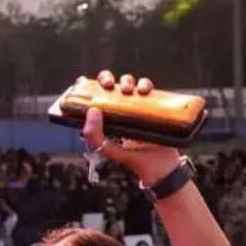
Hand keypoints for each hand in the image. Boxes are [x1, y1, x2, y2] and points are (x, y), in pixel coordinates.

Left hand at [79, 72, 187, 186]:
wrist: (161, 166)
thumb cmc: (134, 159)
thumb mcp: (109, 150)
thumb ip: (95, 137)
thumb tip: (92, 111)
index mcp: (104, 117)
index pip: (93, 96)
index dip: (87, 85)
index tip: (84, 83)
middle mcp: (119, 108)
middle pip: (110, 84)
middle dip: (106, 78)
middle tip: (108, 85)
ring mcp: (136, 105)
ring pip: (128, 82)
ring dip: (126, 81)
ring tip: (128, 90)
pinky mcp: (152, 104)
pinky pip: (147, 87)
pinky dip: (144, 84)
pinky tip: (144, 91)